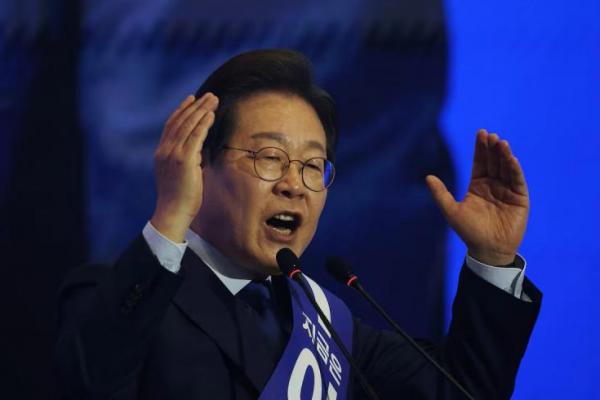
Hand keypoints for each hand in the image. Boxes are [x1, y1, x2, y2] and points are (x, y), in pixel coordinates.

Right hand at [150, 93, 218, 241]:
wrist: (173, 212)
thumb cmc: (180, 198)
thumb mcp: (183, 174)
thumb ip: (189, 160)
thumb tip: (200, 151)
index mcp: (161, 153)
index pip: (171, 125)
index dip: (181, 110)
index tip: (191, 99)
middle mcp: (164, 150)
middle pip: (180, 121)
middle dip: (195, 106)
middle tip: (208, 95)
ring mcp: (173, 154)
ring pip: (188, 125)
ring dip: (202, 110)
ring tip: (213, 99)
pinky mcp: (184, 160)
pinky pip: (195, 136)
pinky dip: (203, 123)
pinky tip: (211, 115)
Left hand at [425, 129, 528, 265]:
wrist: (487, 250)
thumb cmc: (469, 231)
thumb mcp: (451, 211)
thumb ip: (440, 194)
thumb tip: (428, 176)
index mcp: (478, 185)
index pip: (480, 162)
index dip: (480, 148)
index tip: (480, 133)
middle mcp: (493, 185)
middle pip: (494, 161)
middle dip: (492, 148)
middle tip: (490, 135)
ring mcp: (507, 190)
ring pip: (506, 168)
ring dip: (504, 155)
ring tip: (501, 142)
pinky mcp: (520, 198)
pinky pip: (517, 181)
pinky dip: (514, 169)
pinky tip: (511, 158)